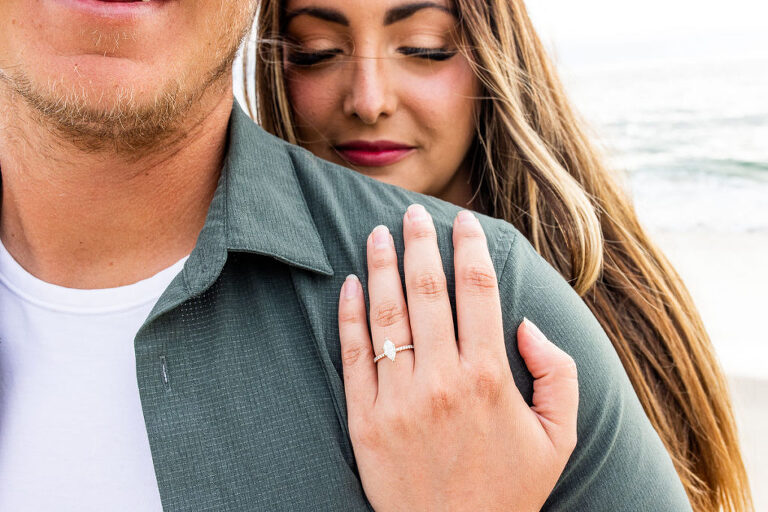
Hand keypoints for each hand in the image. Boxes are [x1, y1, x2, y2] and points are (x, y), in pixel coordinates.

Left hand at [337, 204, 578, 511]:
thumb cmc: (508, 489)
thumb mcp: (558, 436)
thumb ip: (556, 372)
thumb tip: (525, 322)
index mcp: (490, 377)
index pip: (478, 291)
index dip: (470, 248)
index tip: (463, 221)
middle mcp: (442, 380)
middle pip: (428, 291)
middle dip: (420, 244)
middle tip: (413, 213)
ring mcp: (398, 398)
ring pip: (388, 314)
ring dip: (381, 267)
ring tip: (377, 233)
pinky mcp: (364, 419)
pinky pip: (353, 355)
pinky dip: (350, 315)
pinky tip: (350, 284)